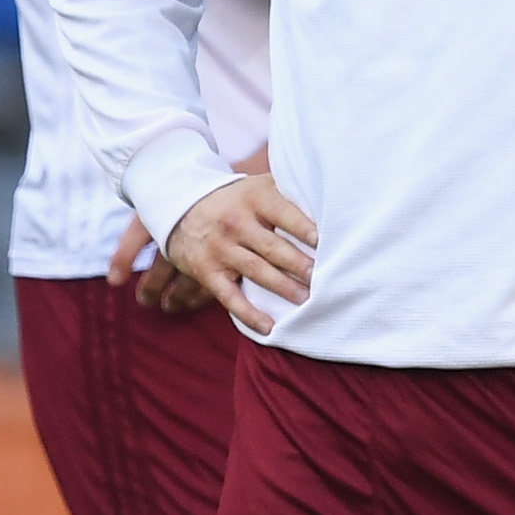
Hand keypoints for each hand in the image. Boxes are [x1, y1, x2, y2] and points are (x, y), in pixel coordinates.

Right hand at [168, 170, 320, 330]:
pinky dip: (249, 313)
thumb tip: (331, 209)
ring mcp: (220, 248)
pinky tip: (269, 326)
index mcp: (254, 198)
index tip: (324, 242)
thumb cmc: (238, 202)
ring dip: (283, 287)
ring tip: (306, 300)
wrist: (183, 210)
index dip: (303, 228)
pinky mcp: (208, 272)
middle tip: (323, 278)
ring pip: (256, 271)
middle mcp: (236, 222)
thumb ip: (288, 195)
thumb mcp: (259, 188)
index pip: (283, 213)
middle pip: (272, 247)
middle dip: (299, 264)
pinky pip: (230, 297)